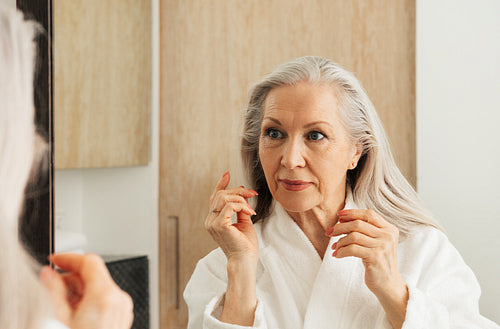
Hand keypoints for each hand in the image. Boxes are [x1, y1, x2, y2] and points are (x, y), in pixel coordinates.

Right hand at [40, 253, 133, 328]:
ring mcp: (123, 309)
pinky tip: (74, 314)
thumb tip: (48, 274)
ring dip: (79, 290)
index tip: (56, 260)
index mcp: (105, 295)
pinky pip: (105, 300)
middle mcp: (119, 299)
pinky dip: (89, 301)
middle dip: (71, 277)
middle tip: (52, 285)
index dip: (69, 258)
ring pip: (99, 287)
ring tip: (61, 306)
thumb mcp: (59, 319)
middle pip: (94, 274)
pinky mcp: (122, 318)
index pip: (90, 261)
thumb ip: (53, 292)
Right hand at [206, 172, 259, 324]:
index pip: (214, 197)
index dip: (220, 184)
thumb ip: (240, 208)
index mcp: (214, 219)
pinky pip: (229, 206)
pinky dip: (242, 206)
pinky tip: (250, 213)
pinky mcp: (219, 225)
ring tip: (251, 208)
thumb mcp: (243, 221)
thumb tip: (242, 193)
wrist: (245, 261)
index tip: (227, 174)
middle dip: (238, 191)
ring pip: (224, 197)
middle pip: (220, 194)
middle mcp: (210, 220)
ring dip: (241, 198)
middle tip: (252, 193)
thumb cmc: (245, 245)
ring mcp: (212, 223)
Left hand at [326, 209, 407, 328]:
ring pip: (353, 236)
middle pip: (358, 224)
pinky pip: (352, 249)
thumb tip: (341, 219)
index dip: (352, 213)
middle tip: (329, 232)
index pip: (368, 214)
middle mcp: (388, 236)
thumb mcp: (375, 242)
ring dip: (340, 241)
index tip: (338, 216)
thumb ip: (365, 230)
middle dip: (340, 227)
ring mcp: (383, 246)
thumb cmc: (378, 262)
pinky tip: (337, 255)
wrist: (388, 284)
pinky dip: (341, 251)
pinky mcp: (375, 258)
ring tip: (335, 247)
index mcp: (389, 229)